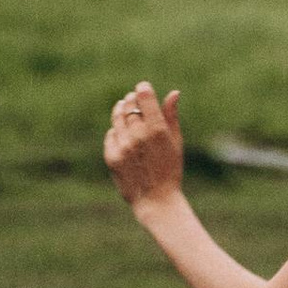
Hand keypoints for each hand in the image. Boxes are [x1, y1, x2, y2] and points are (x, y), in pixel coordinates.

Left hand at [104, 80, 183, 210]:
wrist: (156, 200)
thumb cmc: (170, 170)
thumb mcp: (176, 142)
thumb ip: (172, 116)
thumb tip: (173, 93)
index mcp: (158, 130)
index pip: (144, 98)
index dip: (143, 89)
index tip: (142, 87)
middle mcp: (139, 136)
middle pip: (129, 106)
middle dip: (132, 99)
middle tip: (133, 98)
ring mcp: (123, 146)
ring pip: (118, 118)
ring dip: (121, 111)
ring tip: (124, 108)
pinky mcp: (112, 157)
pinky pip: (111, 134)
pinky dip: (116, 131)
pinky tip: (121, 132)